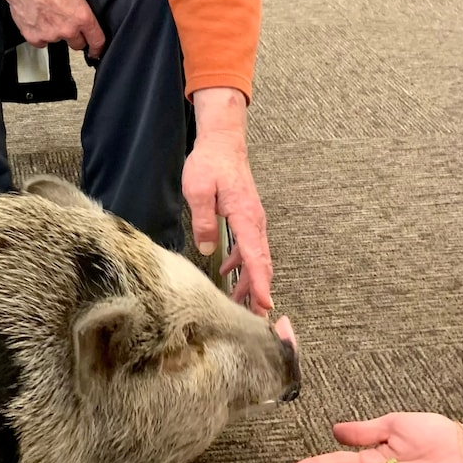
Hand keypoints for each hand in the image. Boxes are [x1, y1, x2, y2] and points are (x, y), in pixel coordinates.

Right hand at [0, 0, 104, 57]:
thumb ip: (82, 3)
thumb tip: (83, 9)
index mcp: (82, 17)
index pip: (96, 41)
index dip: (98, 47)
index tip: (96, 50)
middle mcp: (68, 30)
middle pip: (77, 45)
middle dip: (75, 37)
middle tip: (66, 22)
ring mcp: (50, 36)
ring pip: (57, 40)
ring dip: (55, 32)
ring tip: (47, 14)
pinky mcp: (34, 38)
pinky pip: (41, 41)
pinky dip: (40, 33)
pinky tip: (37, 18)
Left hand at [183, 88, 271, 314]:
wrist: (223, 142)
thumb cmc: (210, 163)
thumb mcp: (198, 190)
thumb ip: (203, 220)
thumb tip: (208, 250)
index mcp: (245, 216)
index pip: (256, 257)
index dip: (259, 284)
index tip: (264, 306)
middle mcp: (255, 221)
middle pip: (261, 263)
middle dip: (259, 292)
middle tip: (256, 320)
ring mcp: (252, 220)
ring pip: (256, 257)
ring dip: (250, 281)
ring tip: (242, 306)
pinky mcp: (246, 218)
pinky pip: (249, 247)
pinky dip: (243, 264)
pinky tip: (228, 273)